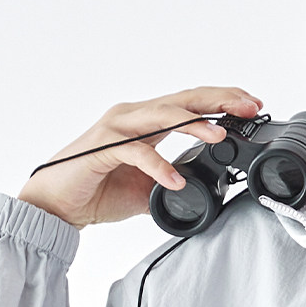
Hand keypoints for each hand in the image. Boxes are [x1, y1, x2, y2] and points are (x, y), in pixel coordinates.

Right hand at [16, 86, 264, 227]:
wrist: (54, 206)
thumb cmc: (96, 192)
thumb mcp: (147, 189)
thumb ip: (173, 181)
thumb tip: (202, 190)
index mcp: (146, 121)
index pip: (190, 102)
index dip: (221, 100)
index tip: (252, 105)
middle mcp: (132, 116)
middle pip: (183, 100)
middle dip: (219, 100)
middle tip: (249, 106)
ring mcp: (116, 128)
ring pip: (163, 116)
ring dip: (195, 125)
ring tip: (220, 136)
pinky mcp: (102, 148)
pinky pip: (136, 152)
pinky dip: (158, 167)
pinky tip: (175, 181)